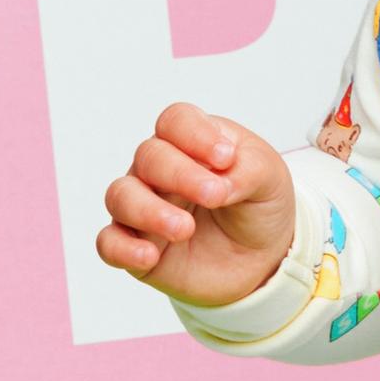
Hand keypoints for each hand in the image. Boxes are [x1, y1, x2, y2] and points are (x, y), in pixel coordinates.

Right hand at [97, 104, 296, 304]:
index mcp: (191, 143)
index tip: (225, 157)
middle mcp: (158, 170)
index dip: (195, 134)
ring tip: (185, 229)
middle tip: (214, 195)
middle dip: (180, 174)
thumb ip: (249, 170)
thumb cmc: (258, 206)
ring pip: (121, 196)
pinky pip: (109, 244)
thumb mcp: (270, 179)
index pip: (175, 121)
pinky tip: (149, 256)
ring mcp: (143, 207)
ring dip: (149, 210)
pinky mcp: (135, 245)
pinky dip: (123, 249)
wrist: (261, 259)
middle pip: (149, 156)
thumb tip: (220, 183)